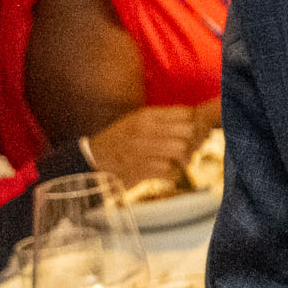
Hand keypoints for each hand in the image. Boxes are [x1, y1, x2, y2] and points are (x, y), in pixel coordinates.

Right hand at [86, 105, 207, 189]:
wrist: (92, 161)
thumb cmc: (119, 141)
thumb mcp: (136, 122)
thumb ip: (161, 119)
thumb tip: (193, 118)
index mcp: (145, 116)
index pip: (185, 113)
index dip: (194, 123)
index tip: (193, 131)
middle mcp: (145, 130)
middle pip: (188, 132)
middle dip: (192, 142)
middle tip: (189, 149)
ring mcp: (142, 150)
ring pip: (182, 150)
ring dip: (184, 159)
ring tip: (179, 162)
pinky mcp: (141, 170)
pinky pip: (172, 171)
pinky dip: (172, 174)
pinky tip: (166, 173)